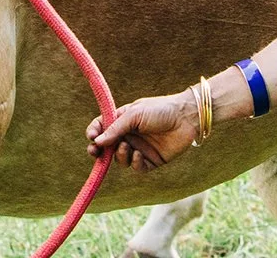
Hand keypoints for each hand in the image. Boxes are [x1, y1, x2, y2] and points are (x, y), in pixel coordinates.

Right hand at [86, 92, 200, 172]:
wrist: (186, 118)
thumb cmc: (160, 110)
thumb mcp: (135, 114)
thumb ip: (115, 128)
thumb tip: (96, 141)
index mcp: (123, 120)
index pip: (102, 127)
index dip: (94, 132)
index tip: (91, 136)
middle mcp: (130, 135)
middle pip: (107, 147)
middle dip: (98, 150)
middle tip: (94, 152)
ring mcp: (140, 148)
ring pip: (120, 159)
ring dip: (119, 155)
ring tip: (126, 146)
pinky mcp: (151, 160)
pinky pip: (136, 167)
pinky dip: (134, 163)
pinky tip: (139, 154)